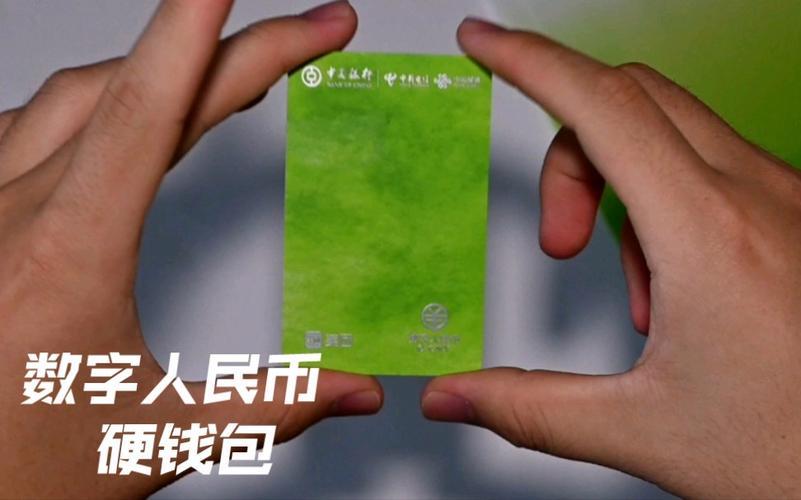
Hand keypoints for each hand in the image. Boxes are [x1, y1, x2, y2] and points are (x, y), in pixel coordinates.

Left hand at [0, 1, 381, 497]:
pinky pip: (27, 124)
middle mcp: (11, 213)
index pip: (147, 111)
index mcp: (67, 256)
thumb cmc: (13, 470)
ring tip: (226, 67)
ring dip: (158, 69)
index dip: (197, 33)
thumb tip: (356, 392)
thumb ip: (267, 408)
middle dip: (228, 48)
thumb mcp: (153, 437)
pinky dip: (94, 101)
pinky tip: (118, 113)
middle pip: (132, 89)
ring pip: (74, 94)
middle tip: (304, 35)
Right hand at [423, 19, 800, 497]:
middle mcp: (758, 196)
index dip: (528, 61)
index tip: (484, 42)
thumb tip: (454, 395)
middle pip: (630, 101)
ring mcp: (788, 199)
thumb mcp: (644, 428)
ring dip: (621, 189)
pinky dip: (667, 204)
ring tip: (634, 293)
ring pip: (673, 133)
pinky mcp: (799, 215)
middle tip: (557, 238)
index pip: (598, 105)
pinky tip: (675, 286)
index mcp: (711, 232)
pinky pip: (714, 168)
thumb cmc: (796, 450)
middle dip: (568, 153)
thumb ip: (530, 407)